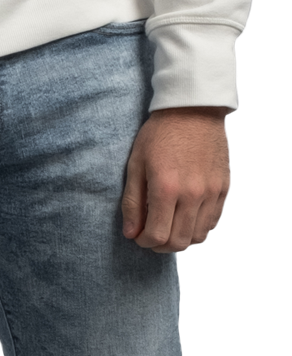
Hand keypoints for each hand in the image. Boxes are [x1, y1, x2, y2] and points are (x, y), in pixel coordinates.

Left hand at [121, 107, 230, 252]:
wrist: (193, 109)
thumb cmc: (160, 134)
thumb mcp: (136, 163)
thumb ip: (132, 201)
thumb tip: (131, 233)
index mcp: (165, 188)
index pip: (156, 235)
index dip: (144, 242)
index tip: (139, 236)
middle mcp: (191, 194)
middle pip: (178, 242)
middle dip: (161, 245)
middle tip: (152, 235)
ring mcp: (211, 192)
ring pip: (198, 236)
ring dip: (181, 239)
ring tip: (170, 227)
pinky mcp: (224, 188)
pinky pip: (213, 222)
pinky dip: (199, 228)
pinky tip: (187, 218)